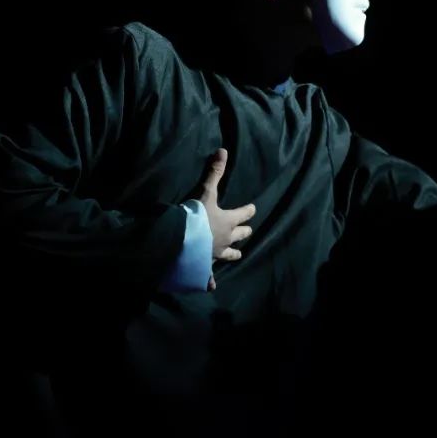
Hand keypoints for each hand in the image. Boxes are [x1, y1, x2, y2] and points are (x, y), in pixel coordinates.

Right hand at [193, 148, 254, 289]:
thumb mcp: (206, 192)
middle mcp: (225, 238)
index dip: (249, 210)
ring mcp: (215, 253)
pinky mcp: (203, 265)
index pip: (243, 214)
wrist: (182, 240)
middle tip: (249, 230)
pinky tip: (211, 287)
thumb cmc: (196, 216)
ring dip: (234, 253)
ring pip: (229, 254)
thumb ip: (214, 172)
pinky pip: (208, 276)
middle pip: (239, 235)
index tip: (253, 208)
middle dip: (244, 232)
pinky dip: (209, 281)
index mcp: (228, 221)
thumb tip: (224, 150)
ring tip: (239, 254)